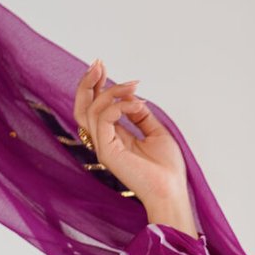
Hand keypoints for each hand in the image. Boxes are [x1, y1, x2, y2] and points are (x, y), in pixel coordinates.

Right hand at [71, 57, 192, 224]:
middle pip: (82, 107)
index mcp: (114, 137)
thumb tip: (132, 97)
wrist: (172, 192)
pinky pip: (103, 119)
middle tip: (99, 63)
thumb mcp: (156, 132)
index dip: (95, 86)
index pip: (94, 108)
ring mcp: (103, 147)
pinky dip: (120, 106)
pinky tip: (138, 105)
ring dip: (113, 91)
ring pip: (91, 109)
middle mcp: (104, 141)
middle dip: (88, 82)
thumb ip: (140, 114)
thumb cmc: (167, 169)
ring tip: (133, 87)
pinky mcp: (106, 152)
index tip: (103, 67)